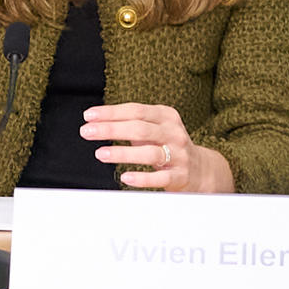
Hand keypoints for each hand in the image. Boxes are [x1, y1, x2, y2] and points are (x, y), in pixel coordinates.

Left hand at [82, 104, 231, 192]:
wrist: (202, 169)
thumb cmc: (168, 145)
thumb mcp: (155, 128)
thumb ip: (131, 123)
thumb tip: (96, 121)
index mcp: (166, 116)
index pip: (135, 110)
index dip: (111, 112)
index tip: (89, 115)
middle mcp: (173, 133)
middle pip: (140, 129)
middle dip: (111, 129)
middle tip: (86, 132)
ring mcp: (178, 155)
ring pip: (149, 153)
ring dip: (122, 153)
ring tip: (100, 153)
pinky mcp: (180, 176)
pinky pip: (160, 178)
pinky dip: (142, 178)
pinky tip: (125, 177)